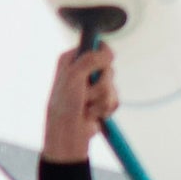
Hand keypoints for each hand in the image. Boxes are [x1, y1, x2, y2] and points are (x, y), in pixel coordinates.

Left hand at [41, 45, 116, 162]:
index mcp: (72, 61)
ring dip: (102, 99)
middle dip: (101, 84)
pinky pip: (115, 100)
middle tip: (86, 93)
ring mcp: (92, 87)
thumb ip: (90, 60)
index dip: (104, 53)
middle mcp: (82, 72)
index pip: (96, 46)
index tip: (106, 61)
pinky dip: (106, 108)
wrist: (68, 133)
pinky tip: (94, 114)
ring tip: (88, 106)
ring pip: (112, 86)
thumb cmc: (65, 106)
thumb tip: (107, 53)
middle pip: (109, 68)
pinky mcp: (100, 101)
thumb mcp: (74, 76)